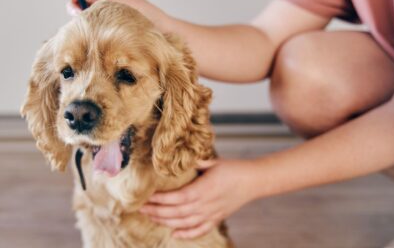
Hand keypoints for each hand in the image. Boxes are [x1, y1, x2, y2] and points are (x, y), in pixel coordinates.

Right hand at [65, 0, 171, 31]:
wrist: (164, 35)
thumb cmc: (149, 17)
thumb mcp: (125, 3)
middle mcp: (105, 9)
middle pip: (80, 5)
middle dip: (74, 7)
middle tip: (78, 12)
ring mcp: (106, 24)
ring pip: (85, 19)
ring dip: (82, 20)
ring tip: (87, 24)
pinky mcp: (107, 38)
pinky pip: (92, 33)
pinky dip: (89, 33)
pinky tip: (92, 36)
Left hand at [139, 158, 258, 238]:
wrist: (253, 181)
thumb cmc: (233, 168)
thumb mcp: (212, 161)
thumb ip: (194, 162)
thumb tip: (176, 159)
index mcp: (203, 189)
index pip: (176, 198)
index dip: (159, 200)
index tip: (145, 197)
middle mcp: (205, 205)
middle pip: (176, 213)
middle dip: (156, 211)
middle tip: (140, 208)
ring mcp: (211, 214)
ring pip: (184, 223)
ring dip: (165, 222)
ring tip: (150, 217)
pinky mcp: (217, 219)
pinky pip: (199, 230)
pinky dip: (186, 234)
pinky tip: (174, 233)